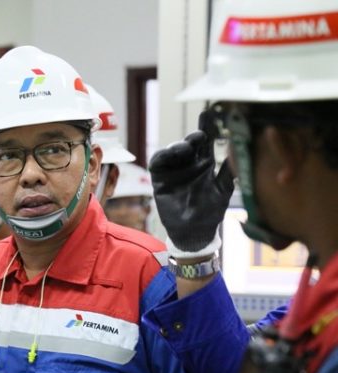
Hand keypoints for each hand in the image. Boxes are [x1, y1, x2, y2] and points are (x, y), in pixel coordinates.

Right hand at [148, 114, 233, 256]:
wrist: (192, 233)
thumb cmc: (210, 213)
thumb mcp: (223, 190)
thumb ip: (228, 172)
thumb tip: (239, 153)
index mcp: (205, 164)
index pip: (207, 141)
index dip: (208, 126)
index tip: (210, 113)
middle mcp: (189, 163)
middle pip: (189, 142)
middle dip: (194, 135)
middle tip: (200, 135)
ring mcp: (174, 169)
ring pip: (174, 149)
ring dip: (179, 145)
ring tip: (186, 148)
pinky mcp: (160, 177)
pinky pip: (158, 161)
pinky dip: (163, 155)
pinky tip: (170, 154)